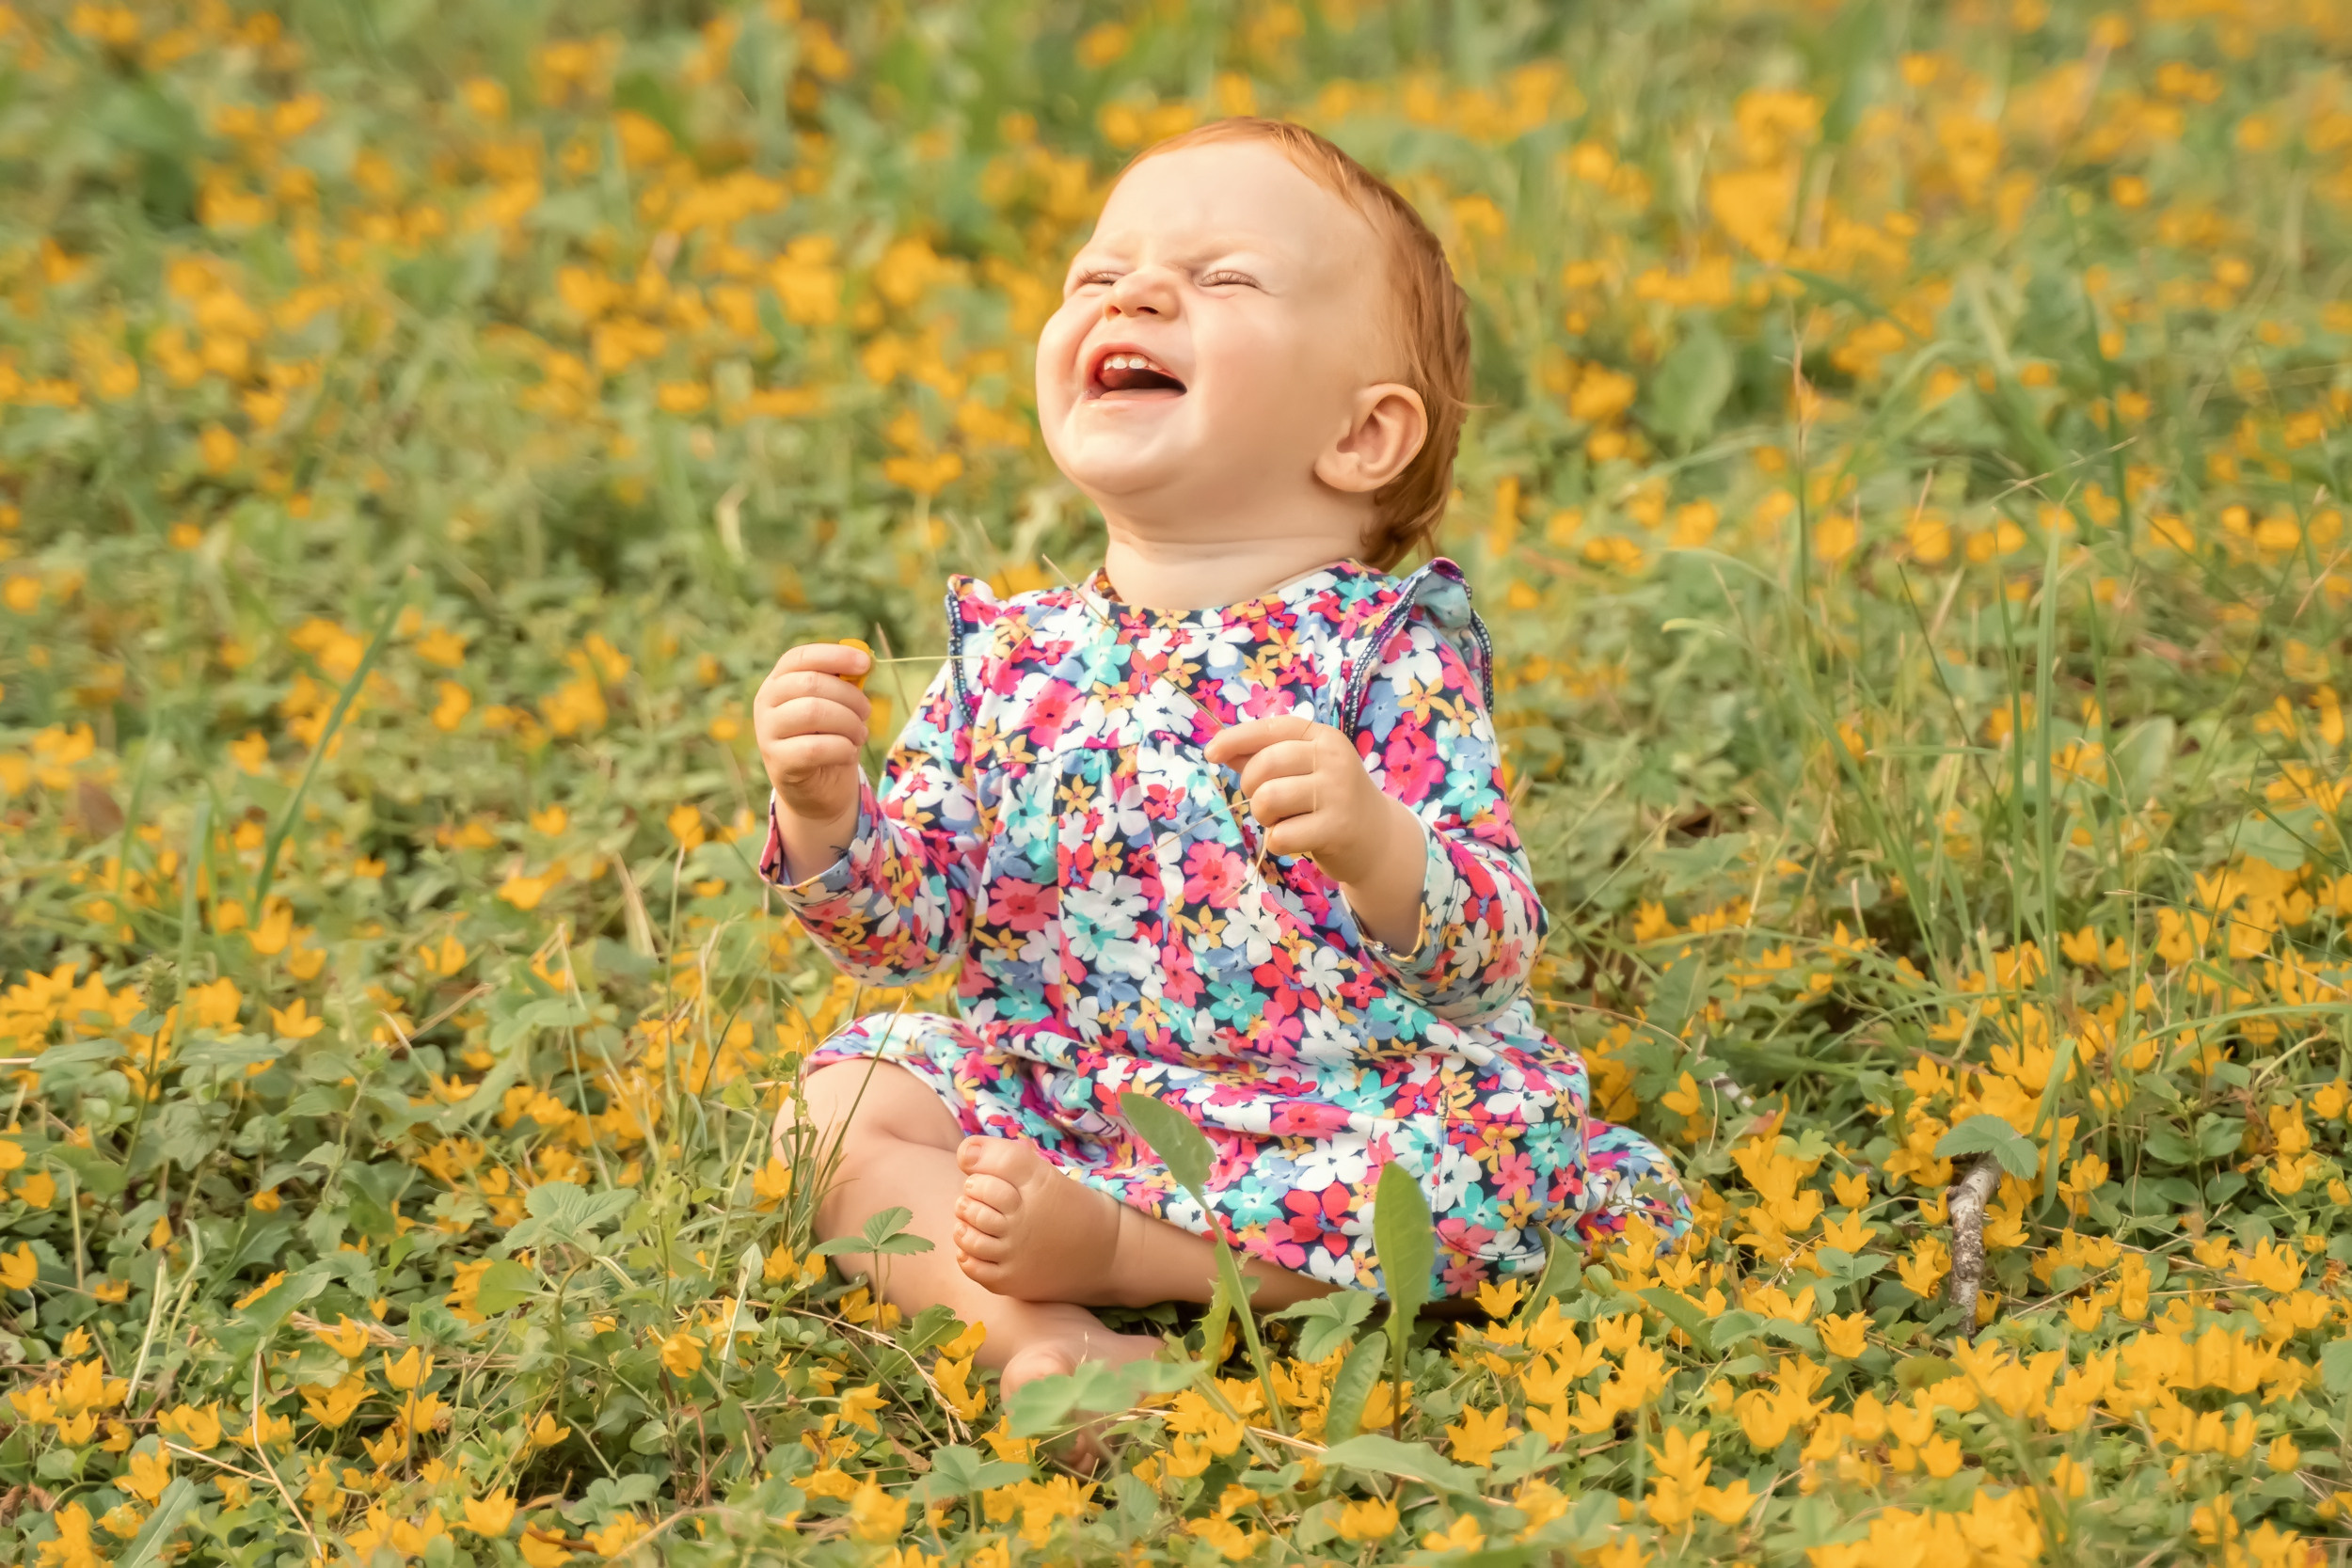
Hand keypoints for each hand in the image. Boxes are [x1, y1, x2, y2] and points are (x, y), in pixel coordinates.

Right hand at [754, 642, 872, 877]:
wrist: (818, 789)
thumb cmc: (829, 738)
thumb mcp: (837, 706)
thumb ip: (845, 683)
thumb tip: (864, 661)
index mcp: (778, 682)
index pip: (800, 657)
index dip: (835, 656)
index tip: (865, 663)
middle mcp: (766, 703)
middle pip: (811, 683)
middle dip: (849, 696)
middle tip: (866, 712)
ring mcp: (767, 733)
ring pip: (813, 712)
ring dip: (848, 723)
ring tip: (859, 734)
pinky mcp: (778, 762)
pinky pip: (816, 748)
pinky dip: (842, 748)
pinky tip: (849, 752)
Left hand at [1204, 715, 1427, 948]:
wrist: (1377, 838)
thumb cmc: (1330, 800)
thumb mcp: (1304, 770)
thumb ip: (1263, 757)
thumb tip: (1219, 749)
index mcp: (1323, 737)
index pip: (1271, 729)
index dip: (1236, 738)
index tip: (1211, 753)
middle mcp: (1333, 759)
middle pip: (1264, 766)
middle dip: (1251, 788)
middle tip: (1266, 803)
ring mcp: (1337, 793)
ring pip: (1268, 799)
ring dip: (1264, 817)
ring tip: (1282, 821)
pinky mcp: (1337, 828)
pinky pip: (1281, 835)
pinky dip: (1278, 842)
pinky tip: (1296, 840)